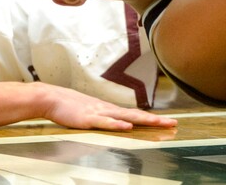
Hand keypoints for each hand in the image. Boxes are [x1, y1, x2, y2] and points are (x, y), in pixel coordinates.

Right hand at [42, 85, 177, 130]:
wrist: (52, 98)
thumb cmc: (70, 106)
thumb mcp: (90, 113)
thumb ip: (103, 118)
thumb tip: (114, 124)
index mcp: (109, 110)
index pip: (135, 115)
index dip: (152, 119)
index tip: (168, 122)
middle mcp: (108, 110)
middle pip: (136, 115)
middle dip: (155, 120)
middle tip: (173, 123)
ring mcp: (99, 113)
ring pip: (125, 117)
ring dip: (142, 120)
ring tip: (158, 123)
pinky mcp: (87, 119)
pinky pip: (104, 123)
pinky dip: (116, 125)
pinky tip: (127, 127)